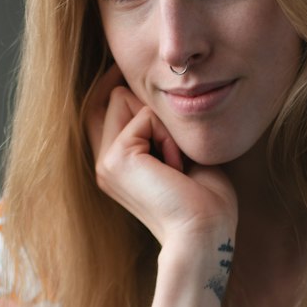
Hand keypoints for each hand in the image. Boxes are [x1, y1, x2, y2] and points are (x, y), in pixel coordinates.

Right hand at [84, 65, 236, 247]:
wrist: (204, 233)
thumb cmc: (204, 199)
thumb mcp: (179, 151)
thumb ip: (160, 125)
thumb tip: (152, 88)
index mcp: (114, 164)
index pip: (101, 104)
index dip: (118, 84)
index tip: (136, 73)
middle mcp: (103, 162)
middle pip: (111, 94)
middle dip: (150, 109)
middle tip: (176, 154)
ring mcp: (105, 162)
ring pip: (123, 97)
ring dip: (161, 123)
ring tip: (176, 162)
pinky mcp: (116, 159)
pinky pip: (144, 116)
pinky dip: (168, 136)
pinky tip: (176, 168)